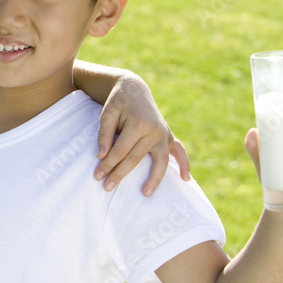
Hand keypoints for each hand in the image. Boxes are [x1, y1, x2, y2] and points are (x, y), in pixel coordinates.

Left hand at [95, 74, 189, 195]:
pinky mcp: (168, 135)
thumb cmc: (118, 102)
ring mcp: (164, 134)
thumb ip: (104, 134)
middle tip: (107, 187)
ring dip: (154, 178)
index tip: (97, 176)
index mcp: (138, 124)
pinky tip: (185, 178)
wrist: (134, 89)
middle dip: (120, 174)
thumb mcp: (107, 114)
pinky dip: (184, 164)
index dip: (107, 164)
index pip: (121, 150)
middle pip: (136, 158)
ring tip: (145, 194)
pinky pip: (179, 151)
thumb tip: (101, 156)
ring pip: (160, 160)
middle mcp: (155, 130)